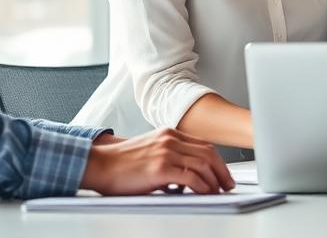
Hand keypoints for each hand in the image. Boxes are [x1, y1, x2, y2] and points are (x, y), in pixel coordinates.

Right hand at [80, 127, 234, 194]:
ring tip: (218, 192)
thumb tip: (187, 177)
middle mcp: (170, 139)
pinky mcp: (161, 167)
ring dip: (215, 180)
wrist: (99, 164)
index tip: (223, 173)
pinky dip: (203, 186)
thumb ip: (170, 157)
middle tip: (228, 184)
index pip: (203, 145)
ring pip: (203, 164)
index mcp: (169, 134)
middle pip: (208, 153)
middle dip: (222, 170)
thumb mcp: (150, 151)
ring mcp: (166, 152)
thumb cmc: (120, 163)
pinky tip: (206, 193)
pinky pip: (191, 177)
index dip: (217, 160)